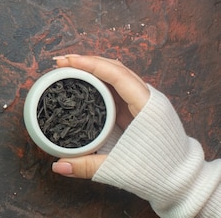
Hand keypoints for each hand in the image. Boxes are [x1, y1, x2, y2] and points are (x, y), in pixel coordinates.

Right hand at [50, 55, 150, 178]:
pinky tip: (83, 79)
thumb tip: (58, 166)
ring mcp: (143, 100)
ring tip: (67, 66)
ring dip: (92, 66)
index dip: (91, 64)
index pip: (117, 74)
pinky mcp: (138, 107)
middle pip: (115, 67)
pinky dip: (99, 78)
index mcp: (147, 106)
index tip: (68, 61)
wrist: (181, 179)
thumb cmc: (157, 172)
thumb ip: (87, 166)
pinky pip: (117, 85)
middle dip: (86, 61)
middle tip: (60, 62)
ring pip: (116, 74)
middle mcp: (147, 97)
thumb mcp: (119, 168)